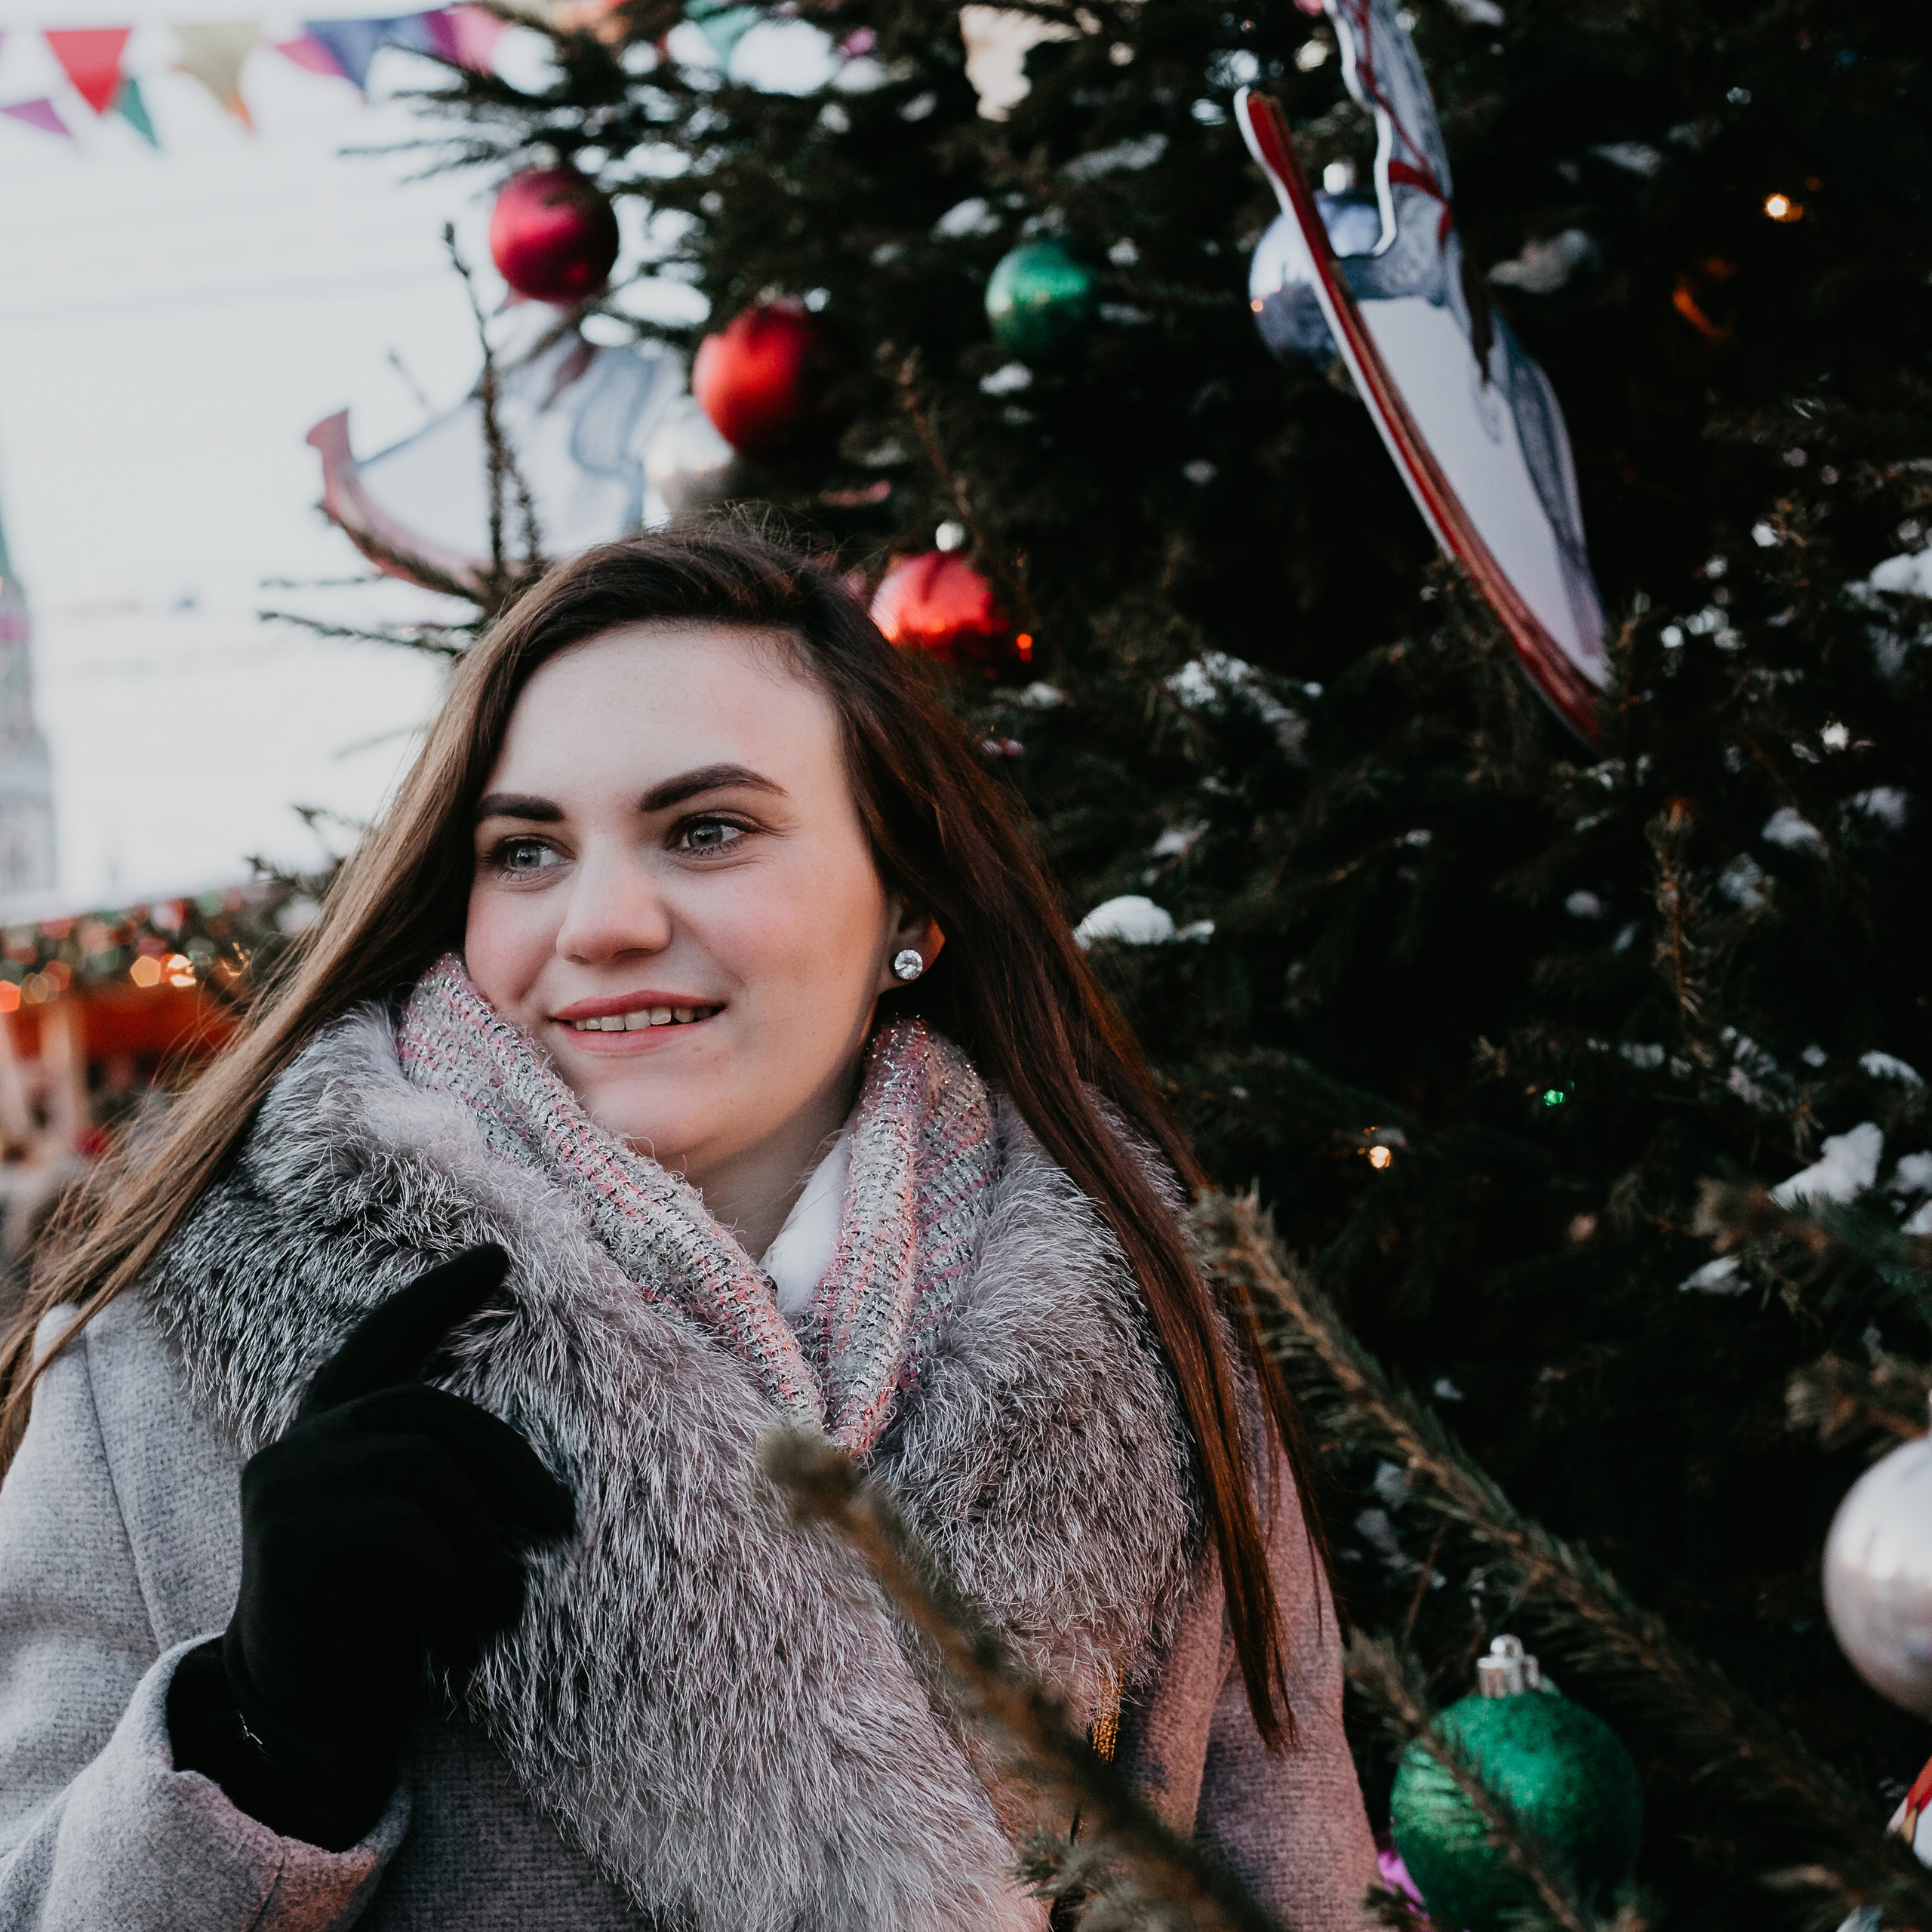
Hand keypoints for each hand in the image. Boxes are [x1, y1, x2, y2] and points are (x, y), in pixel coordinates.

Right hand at [169, 1245, 572, 1846]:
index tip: (496, 1256)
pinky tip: (456, 1643)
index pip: (380, 1343)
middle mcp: (298, 1446)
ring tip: (497, 1613)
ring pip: (426, 1473)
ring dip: (484, 1549)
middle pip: (428, 1413)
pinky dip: (453, 1590)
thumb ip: (449, 1478)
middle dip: (508, 1464)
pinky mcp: (290, 1540)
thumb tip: (551, 1478)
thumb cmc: (384, 1624)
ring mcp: (286, 1488)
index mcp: (330, 1433)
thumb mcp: (425, 1537)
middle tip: (561, 1521)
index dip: (434, 1298)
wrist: (309, 1722)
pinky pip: (407, 1536)